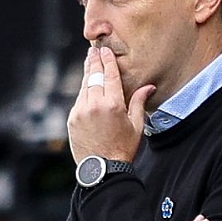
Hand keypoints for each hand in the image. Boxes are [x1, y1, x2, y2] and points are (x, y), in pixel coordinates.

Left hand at [67, 46, 154, 163]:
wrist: (102, 170)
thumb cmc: (123, 149)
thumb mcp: (136, 126)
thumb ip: (140, 102)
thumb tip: (149, 86)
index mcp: (113, 105)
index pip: (110, 75)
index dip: (108, 60)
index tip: (106, 51)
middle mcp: (95, 105)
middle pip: (94, 75)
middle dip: (94, 61)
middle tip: (94, 50)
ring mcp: (81, 111)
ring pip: (84, 86)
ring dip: (87, 73)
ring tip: (89, 63)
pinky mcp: (72, 119)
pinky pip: (78, 100)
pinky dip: (83, 91)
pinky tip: (86, 86)